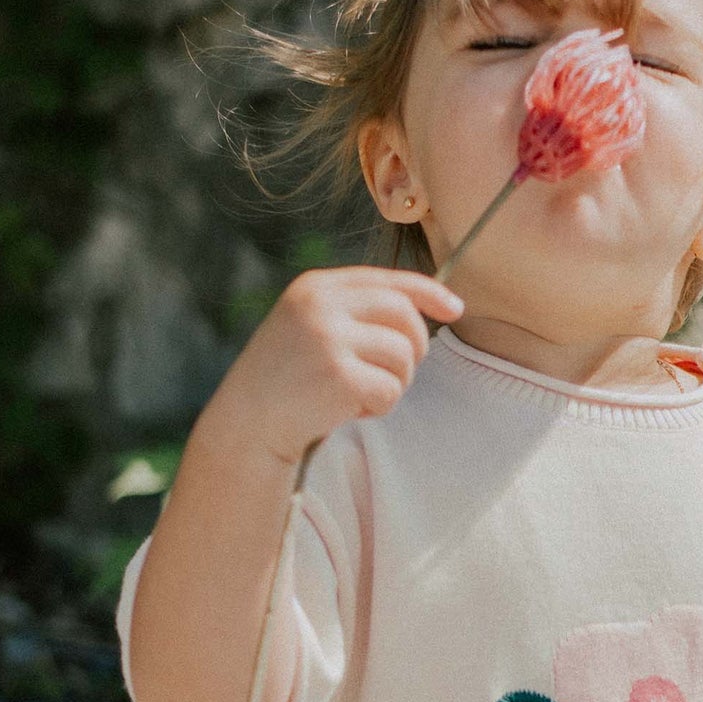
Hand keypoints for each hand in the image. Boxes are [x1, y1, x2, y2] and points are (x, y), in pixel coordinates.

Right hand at [213, 265, 464, 466]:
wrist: (247, 421)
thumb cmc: (288, 379)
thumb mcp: (312, 327)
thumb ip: (355, 312)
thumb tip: (422, 309)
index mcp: (316, 286)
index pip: (388, 280)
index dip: (428, 292)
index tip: (455, 308)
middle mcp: (321, 304)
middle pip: (404, 314)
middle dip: (414, 347)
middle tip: (395, 373)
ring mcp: (328, 338)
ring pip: (403, 355)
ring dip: (393, 383)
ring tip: (358, 394)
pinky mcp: (338, 376)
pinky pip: (391, 390)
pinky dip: (379, 406)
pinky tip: (348, 410)